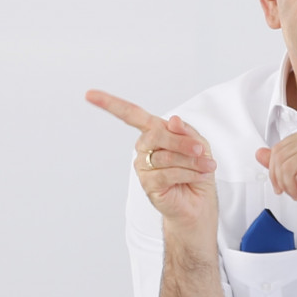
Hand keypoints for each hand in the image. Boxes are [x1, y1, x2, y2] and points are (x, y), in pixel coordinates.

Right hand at [85, 90, 218, 233]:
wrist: (198, 202)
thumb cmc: (197, 169)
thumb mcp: (199, 144)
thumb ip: (186, 132)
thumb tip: (173, 120)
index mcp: (152, 132)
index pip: (130, 114)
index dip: (110, 104)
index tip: (90, 94)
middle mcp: (143, 147)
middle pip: (156, 134)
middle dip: (182, 142)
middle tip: (201, 150)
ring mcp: (142, 166)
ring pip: (165, 156)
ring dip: (191, 162)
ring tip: (206, 167)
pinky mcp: (147, 184)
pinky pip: (167, 173)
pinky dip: (188, 174)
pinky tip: (198, 176)